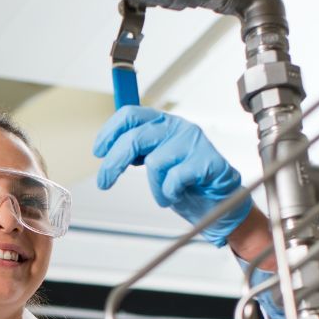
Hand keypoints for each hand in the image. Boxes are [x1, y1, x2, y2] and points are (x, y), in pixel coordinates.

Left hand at [93, 106, 252, 246]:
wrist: (220, 204)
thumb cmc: (186, 183)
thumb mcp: (156, 162)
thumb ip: (138, 150)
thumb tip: (108, 149)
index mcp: (163, 123)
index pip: (130, 115)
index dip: (109, 132)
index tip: (98, 152)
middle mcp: (178, 127)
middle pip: (135, 138)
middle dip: (113, 163)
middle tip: (104, 182)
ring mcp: (194, 143)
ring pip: (154, 162)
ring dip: (154, 187)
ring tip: (165, 194)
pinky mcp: (207, 161)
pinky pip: (174, 179)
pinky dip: (169, 193)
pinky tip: (178, 195)